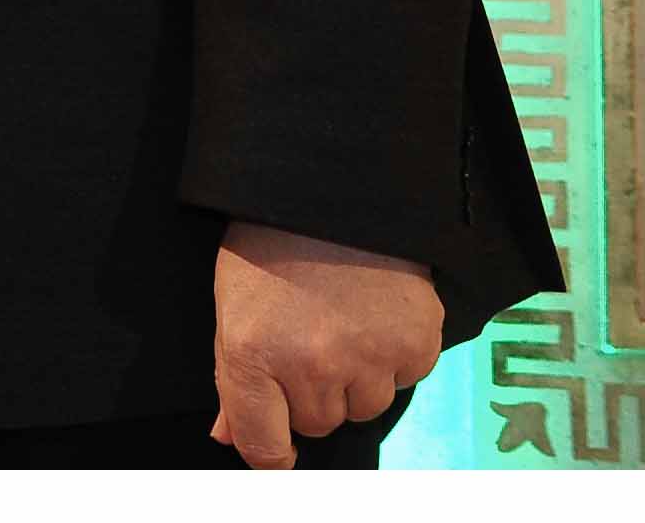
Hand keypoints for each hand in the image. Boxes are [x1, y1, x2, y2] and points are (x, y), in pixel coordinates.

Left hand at [209, 221, 440, 467]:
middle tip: (308, 339)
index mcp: (252, 354)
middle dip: (312, 394)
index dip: (270, 453)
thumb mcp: (234, 306)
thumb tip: (228, 437)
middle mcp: (311, 364)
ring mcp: (367, 357)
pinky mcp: (416, 346)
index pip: (262, 443)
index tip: (277, 452)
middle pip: (319, 424)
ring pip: (364, 408)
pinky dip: (393, 357)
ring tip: (342, 321)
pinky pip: (405, 381)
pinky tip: (375, 314)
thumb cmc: (269, 247)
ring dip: (356, 379)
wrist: (330, 191)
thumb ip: (234, 380)